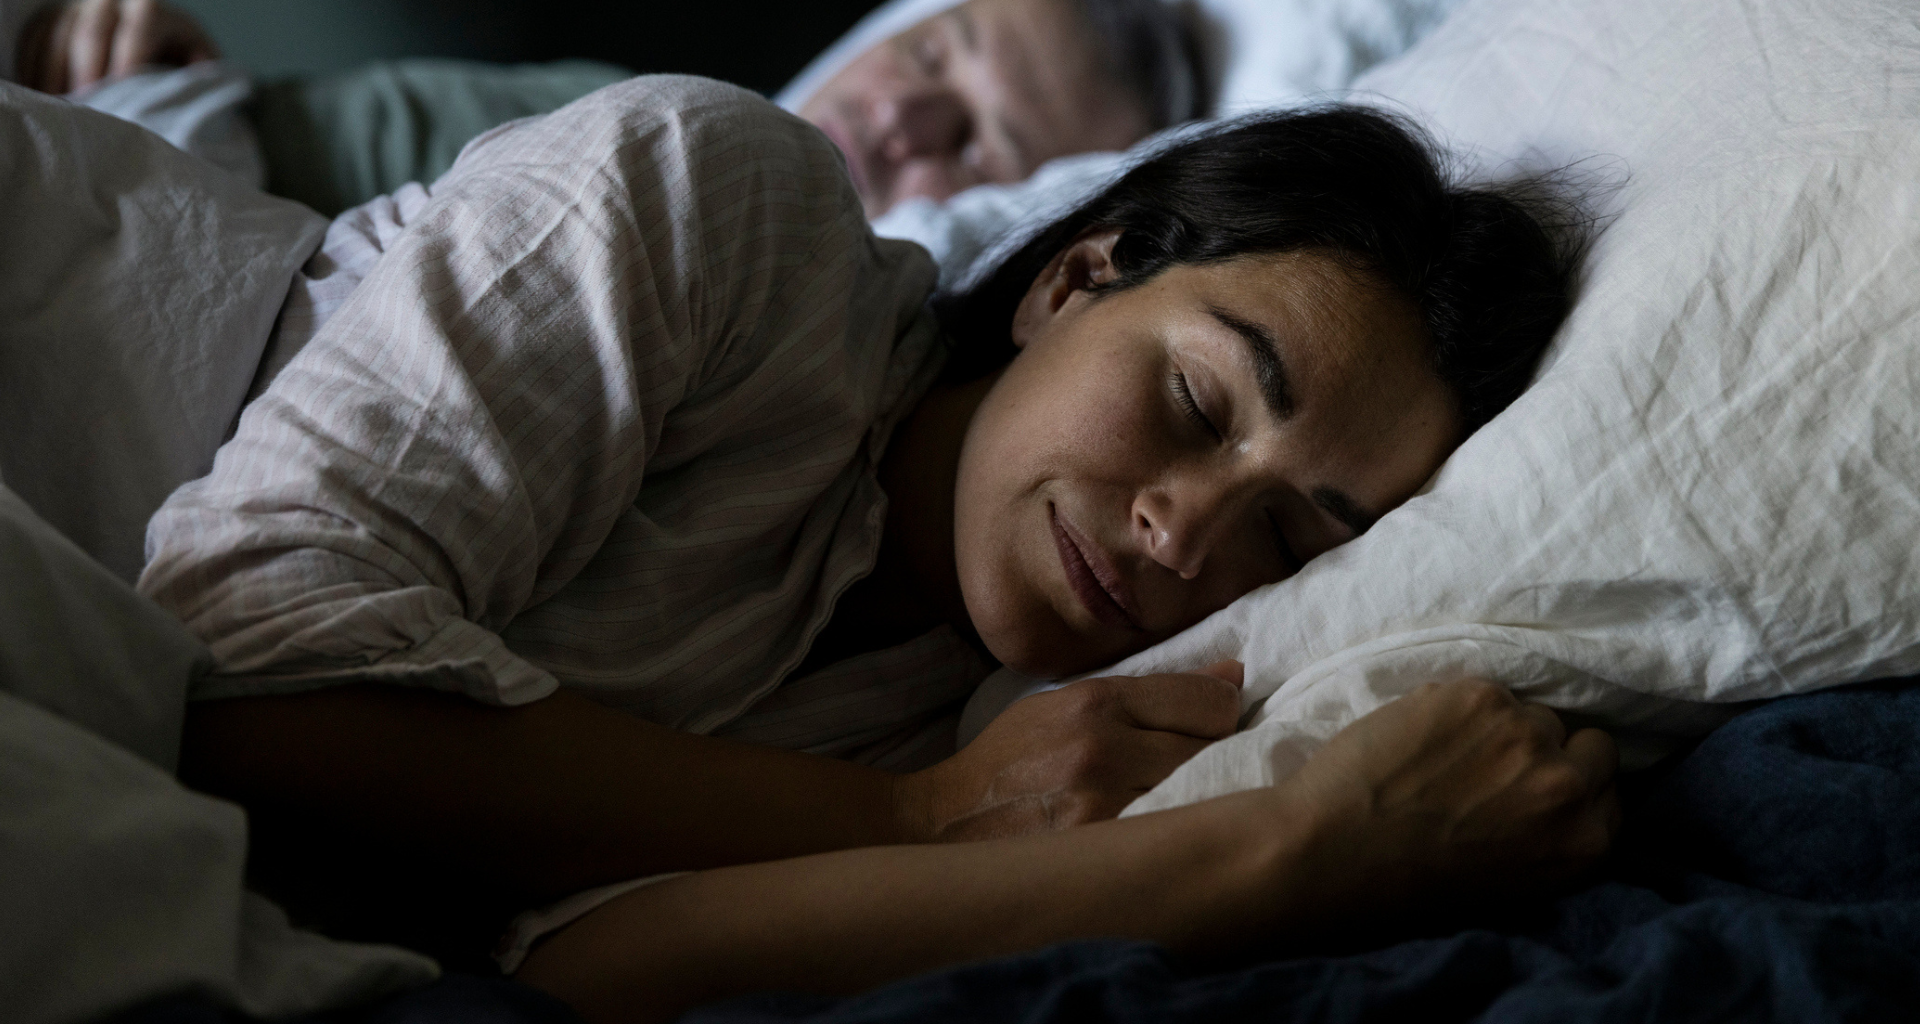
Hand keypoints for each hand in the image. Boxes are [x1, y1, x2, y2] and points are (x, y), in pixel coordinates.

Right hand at [16, 0, 218, 94]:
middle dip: (87, 71)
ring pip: (57, 37)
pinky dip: (34, 70)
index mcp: (148, 6)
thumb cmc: (177, 54)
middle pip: (91, 32)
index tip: (121, 92)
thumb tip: (196, 82)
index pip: (138, 26)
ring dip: (56, 75)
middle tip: (87, 107)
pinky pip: (33, 42)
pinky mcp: (49, 20)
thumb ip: (202, 67)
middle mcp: (107, 1)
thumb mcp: (198, 56)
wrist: (151, 37)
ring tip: (63, 109)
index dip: (129, 58)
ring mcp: (74, 9)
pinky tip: (42, 98)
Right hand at [898, 661, 1244, 841]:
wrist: (945, 822)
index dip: (1222, 711)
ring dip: (1202, 796)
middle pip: (1212, 749)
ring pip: (1199, 795)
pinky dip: (1177, 832)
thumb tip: (1231, 677)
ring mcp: (1104, 807)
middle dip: (1216, 753)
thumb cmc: (1010, 760)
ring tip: (1182, 798)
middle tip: (1199, 764)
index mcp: (1095, 703)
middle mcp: (1104, 749)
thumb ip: (1149, 692)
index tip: (1215, 722)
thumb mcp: (1067, 704)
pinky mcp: (1100, 852)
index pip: (1207, 701)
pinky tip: (1164, 833)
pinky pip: (1171, 836)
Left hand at [1274, 679, 1620, 919]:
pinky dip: (1456, 707)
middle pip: (1590, 744)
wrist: (1333, 851)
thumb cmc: (1410, 880)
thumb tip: (1564, 786)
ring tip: (1448, 756)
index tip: (1538, 787)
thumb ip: (1552, 832)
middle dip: (1551, 751)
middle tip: (1497, 766)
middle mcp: (1569, 787)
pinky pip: (1485, 691)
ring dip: (1499, 727)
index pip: (1611, 790)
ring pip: (1533, 713)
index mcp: (1586, 844)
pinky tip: (1420, 737)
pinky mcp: (1480, 697)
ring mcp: (1526, 736)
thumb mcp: (1513, 879)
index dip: (1573, 784)